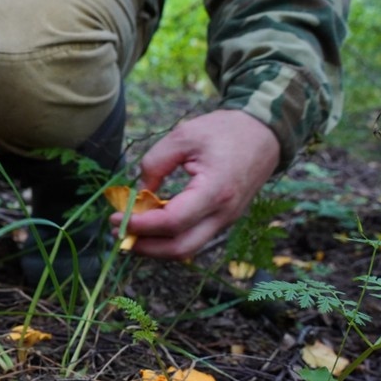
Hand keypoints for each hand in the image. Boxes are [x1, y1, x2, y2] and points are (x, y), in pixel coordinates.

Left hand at [111, 109, 279, 260]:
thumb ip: (155, 164)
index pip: (173, 222)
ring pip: (187, 249)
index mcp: (216, 190)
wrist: (264, 134)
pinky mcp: (223, 220)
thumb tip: (138, 194)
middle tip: (118, 232)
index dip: (141, 225)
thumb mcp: (183, 136)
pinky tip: (150, 226)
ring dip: (155, 246)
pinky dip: (169, 238)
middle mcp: (224, 213)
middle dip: (145, 246)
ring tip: (130, 231)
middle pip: (180, 248)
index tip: (116, 218)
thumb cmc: (225, 131)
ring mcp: (226, 220)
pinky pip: (193, 238)